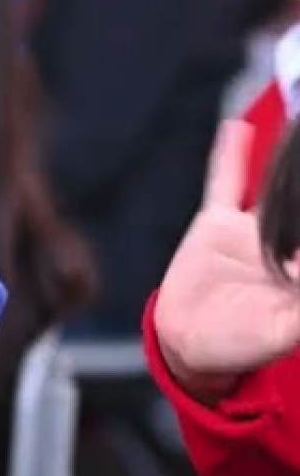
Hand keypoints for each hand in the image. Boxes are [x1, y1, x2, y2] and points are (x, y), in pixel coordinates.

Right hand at [154, 120, 299, 401]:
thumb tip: (299, 273)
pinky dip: (230, 156)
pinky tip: (237, 128)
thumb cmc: (239, 347)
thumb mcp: (281, 333)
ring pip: (275, 188)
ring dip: (288, 163)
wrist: (186, 342)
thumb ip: (298, 315)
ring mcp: (251, 232)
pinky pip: (223, 184)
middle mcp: (285, 244)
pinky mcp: (215, 226)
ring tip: (298, 130)